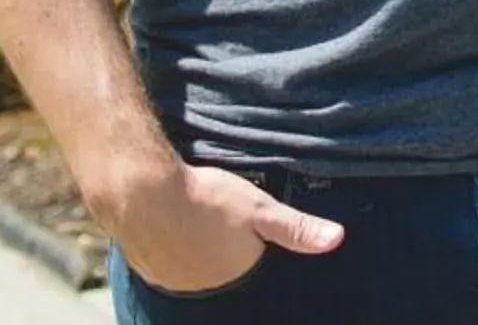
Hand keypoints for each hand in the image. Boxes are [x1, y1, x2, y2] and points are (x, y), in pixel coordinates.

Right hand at [103, 159, 343, 295]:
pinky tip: (169, 218)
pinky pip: (161, 257)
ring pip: (189, 259)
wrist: (141, 191)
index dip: (248, 234)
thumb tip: (336, 240)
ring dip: (192, 242)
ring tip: (193, 212)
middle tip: (216, 209)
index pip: (248, 258)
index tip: (241, 215)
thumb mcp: (261, 209)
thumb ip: (297, 228)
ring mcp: (168, 278)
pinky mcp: (142, 266)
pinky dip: (167, 240)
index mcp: (232, 274)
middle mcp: (199, 285)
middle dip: (219, 240)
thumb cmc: (206, 198)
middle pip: (218, 261)